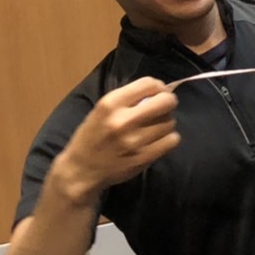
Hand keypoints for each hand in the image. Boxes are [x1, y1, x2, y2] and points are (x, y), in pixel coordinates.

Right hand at [58, 78, 179, 200]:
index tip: (157, 93)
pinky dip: (169, 138)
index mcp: (110, 104)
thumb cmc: (91, 137)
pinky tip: (159, 140)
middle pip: (166, 101)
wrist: (82, 170)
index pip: (148, 84)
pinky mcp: (144, 158)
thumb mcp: (101, 110)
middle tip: (164, 107)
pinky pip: (172, 140)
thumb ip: (127, 99)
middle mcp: (124, 120)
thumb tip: (158, 90)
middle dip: (168, 102)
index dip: (158, 86)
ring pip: (170, 122)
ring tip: (156, 127)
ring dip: (167, 122)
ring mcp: (135, 141)